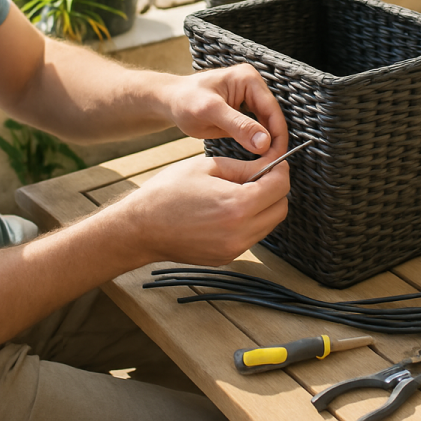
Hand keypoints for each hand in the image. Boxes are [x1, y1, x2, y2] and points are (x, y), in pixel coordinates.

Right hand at [122, 153, 289, 266]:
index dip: (281, 170)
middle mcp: (240, 232)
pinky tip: (231, 209)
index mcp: (237, 206)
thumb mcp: (208, 167)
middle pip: (280, 208)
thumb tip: (269, 164)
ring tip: (244, 191)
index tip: (275, 162)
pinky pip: (252, 236)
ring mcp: (234, 249)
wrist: (139, 228)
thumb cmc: (168, 192)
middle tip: (262, 175)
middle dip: (276, 189)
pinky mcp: (226, 257)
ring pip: (269, 224)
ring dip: (265, 206)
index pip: (280, 187)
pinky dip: (251, 221)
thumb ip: (244, 168)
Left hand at [162, 64, 287, 157]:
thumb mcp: (210, 113)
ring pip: (266, 123)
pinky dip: (258, 140)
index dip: (277, 135)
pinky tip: (258, 154)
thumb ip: (238, 126)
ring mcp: (249, 96)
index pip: (271, 109)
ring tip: (267, 162)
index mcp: (248, 78)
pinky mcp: (244, 108)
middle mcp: (253, 84)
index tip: (276, 158)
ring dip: (267, 142)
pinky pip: (257, 126)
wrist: (169, 102)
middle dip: (273, 140)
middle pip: (272, 116)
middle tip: (272, 165)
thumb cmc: (184, 101)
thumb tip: (264, 143)